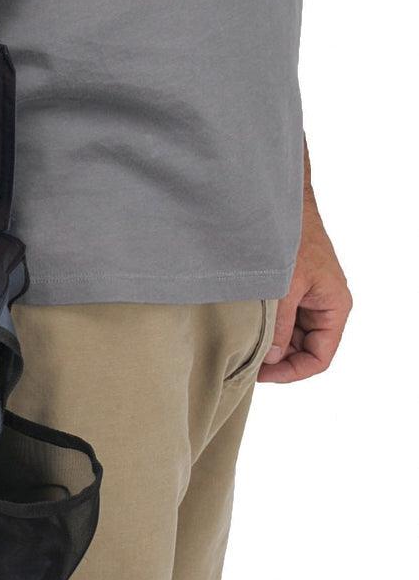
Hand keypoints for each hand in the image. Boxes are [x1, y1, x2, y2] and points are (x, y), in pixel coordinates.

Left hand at [258, 192, 351, 384]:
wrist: (282, 205)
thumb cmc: (292, 240)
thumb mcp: (285, 288)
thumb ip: (281, 326)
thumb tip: (272, 358)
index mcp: (334, 308)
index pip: (320, 358)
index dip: (292, 372)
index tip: (263, 375)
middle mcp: (326, 307)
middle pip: (305, 350)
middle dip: (279, 360)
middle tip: (247, 363)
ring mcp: (310, 299)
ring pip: (292, 337)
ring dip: (271, 343)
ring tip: (244, 347)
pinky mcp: (294, 291)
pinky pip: (284, 320)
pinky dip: (268, 327)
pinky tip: (248, 328)